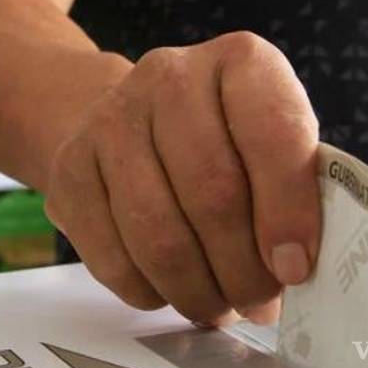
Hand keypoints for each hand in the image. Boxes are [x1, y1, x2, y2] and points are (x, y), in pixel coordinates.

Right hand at [43, 31, 320, 325]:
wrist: (131, 121)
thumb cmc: (222, 142)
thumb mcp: (275, 146)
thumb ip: (297, 194)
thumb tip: (296, 270)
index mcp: (240, 62)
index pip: (272, 131)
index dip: (289, 209)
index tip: (296, 268)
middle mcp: (170, 77)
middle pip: (212, 190)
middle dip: (242, 267)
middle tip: (258, 301)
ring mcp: (111, 119)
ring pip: (157, 232)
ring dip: (196, 288)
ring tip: (218, 305)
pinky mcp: (70, 168)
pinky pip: (112, 256)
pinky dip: (149, 291)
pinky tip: (170, 290)